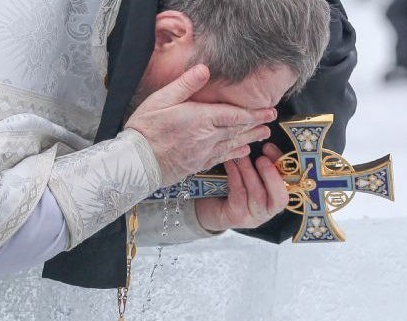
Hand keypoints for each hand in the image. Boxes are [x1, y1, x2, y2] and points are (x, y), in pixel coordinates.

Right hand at [125, 65, 276, 184]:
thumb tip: (205, 69)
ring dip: (250, 139)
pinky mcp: (198, 164)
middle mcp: (208, 137)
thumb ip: (186, 85)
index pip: (235, 115)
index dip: (255, 113)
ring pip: (233, 145)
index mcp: (201, 118)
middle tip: (271, 122)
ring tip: (263, 136)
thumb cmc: (146, 128)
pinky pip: (222, 158)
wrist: (136, 162)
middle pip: (238, 130)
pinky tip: (242, 152)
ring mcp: (204, 153)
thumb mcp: (162, 99)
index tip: (270, 111)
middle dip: (256, 125)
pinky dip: (235, 154)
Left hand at [196, 143, 289, 232]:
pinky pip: (239, 196)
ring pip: (257, 195)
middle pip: (279, 197)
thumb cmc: (237, 185)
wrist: (211, 205)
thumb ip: (263, 163)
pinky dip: (235, 177)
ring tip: (242, 157)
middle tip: (261, 158)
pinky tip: (230, 164)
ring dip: (249, 173)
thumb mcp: (252, 173)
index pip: (289, 183)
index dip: (282, 165)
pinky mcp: (238, 218)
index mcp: (279, 196)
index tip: (269, 148)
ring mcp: (255, 216)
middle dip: (270, 175)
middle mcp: (270, 210)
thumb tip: (266, 145)